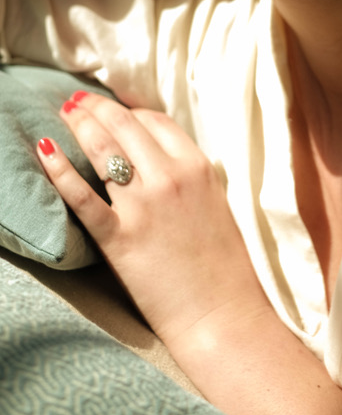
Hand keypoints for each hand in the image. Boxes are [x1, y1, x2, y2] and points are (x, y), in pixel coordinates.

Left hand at [37, 90, 261, 345]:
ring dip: (80, 124)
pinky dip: (61, 169)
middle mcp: (171, 177)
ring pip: (103, 148)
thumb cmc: (223, 266)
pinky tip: (46, 150)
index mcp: (198, 167)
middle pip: (125, 125)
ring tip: (63, 113)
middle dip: (96, 107)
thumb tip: (162, 158)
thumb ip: (190, 176)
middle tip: (76, 100)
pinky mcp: (120, 237)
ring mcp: (144, 205)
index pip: (155, 121)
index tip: (113, 110)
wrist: (221, 314)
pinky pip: (83, 195)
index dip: (129, 111)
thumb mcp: (216, 203)